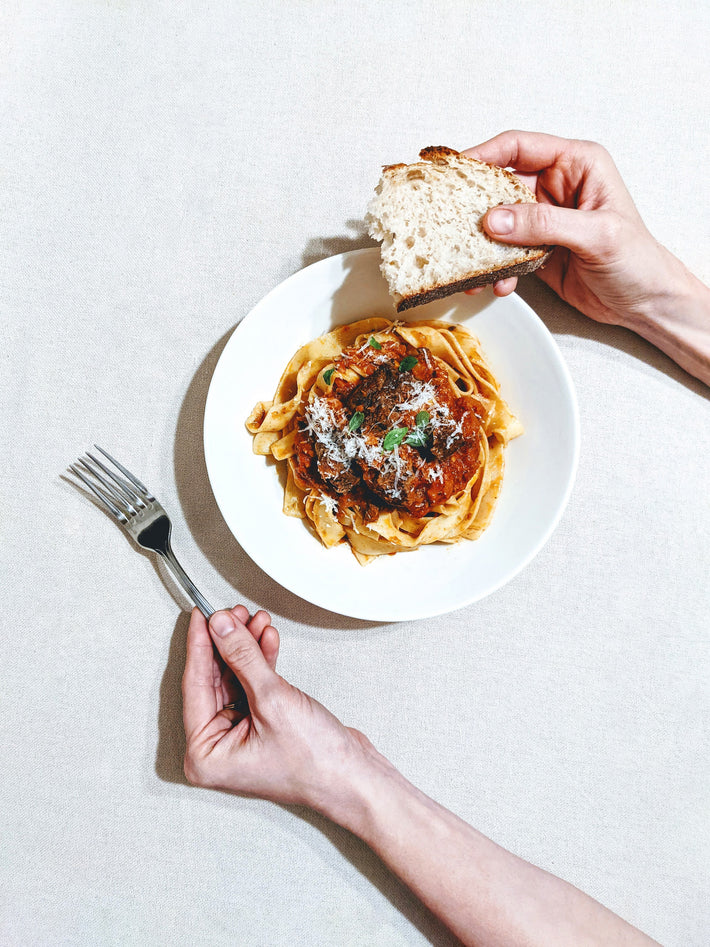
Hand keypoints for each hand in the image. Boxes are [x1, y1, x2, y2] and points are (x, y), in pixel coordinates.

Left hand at [182, 606, 374, 816]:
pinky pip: (252, 685)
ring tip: (255, 621)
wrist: (354, 778)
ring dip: (246, 648)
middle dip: (228, 643)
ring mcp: (239, 737)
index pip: (194, 686)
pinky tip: (267, 640)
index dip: (199, 645)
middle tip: (233, 613)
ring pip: (234, 678)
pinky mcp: (261, 726)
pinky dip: (260, 661)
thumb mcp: (271, 699)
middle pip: (213, 680)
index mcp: (205, 754)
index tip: (201, 616)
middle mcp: (217, 748)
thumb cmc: (314, 762)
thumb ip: (242, 657)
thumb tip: (220, 628)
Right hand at [463, 130, 686, 326]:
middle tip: (453, 225)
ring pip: (498, 223)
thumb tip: (496, 219)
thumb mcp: (596, 235)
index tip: (455, 171)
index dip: (484, 155)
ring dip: (482, 245)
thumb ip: (545, 223)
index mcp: (576, 165)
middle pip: (500, 186)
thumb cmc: (637, 260)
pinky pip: (504, 253)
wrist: (644, 303)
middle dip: (476, 208)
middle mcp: (557, 187)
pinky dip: (495, 269)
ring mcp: (544, 220)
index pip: (520, 148)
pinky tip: (499, 284)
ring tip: (471, 265)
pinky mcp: (536, 250)